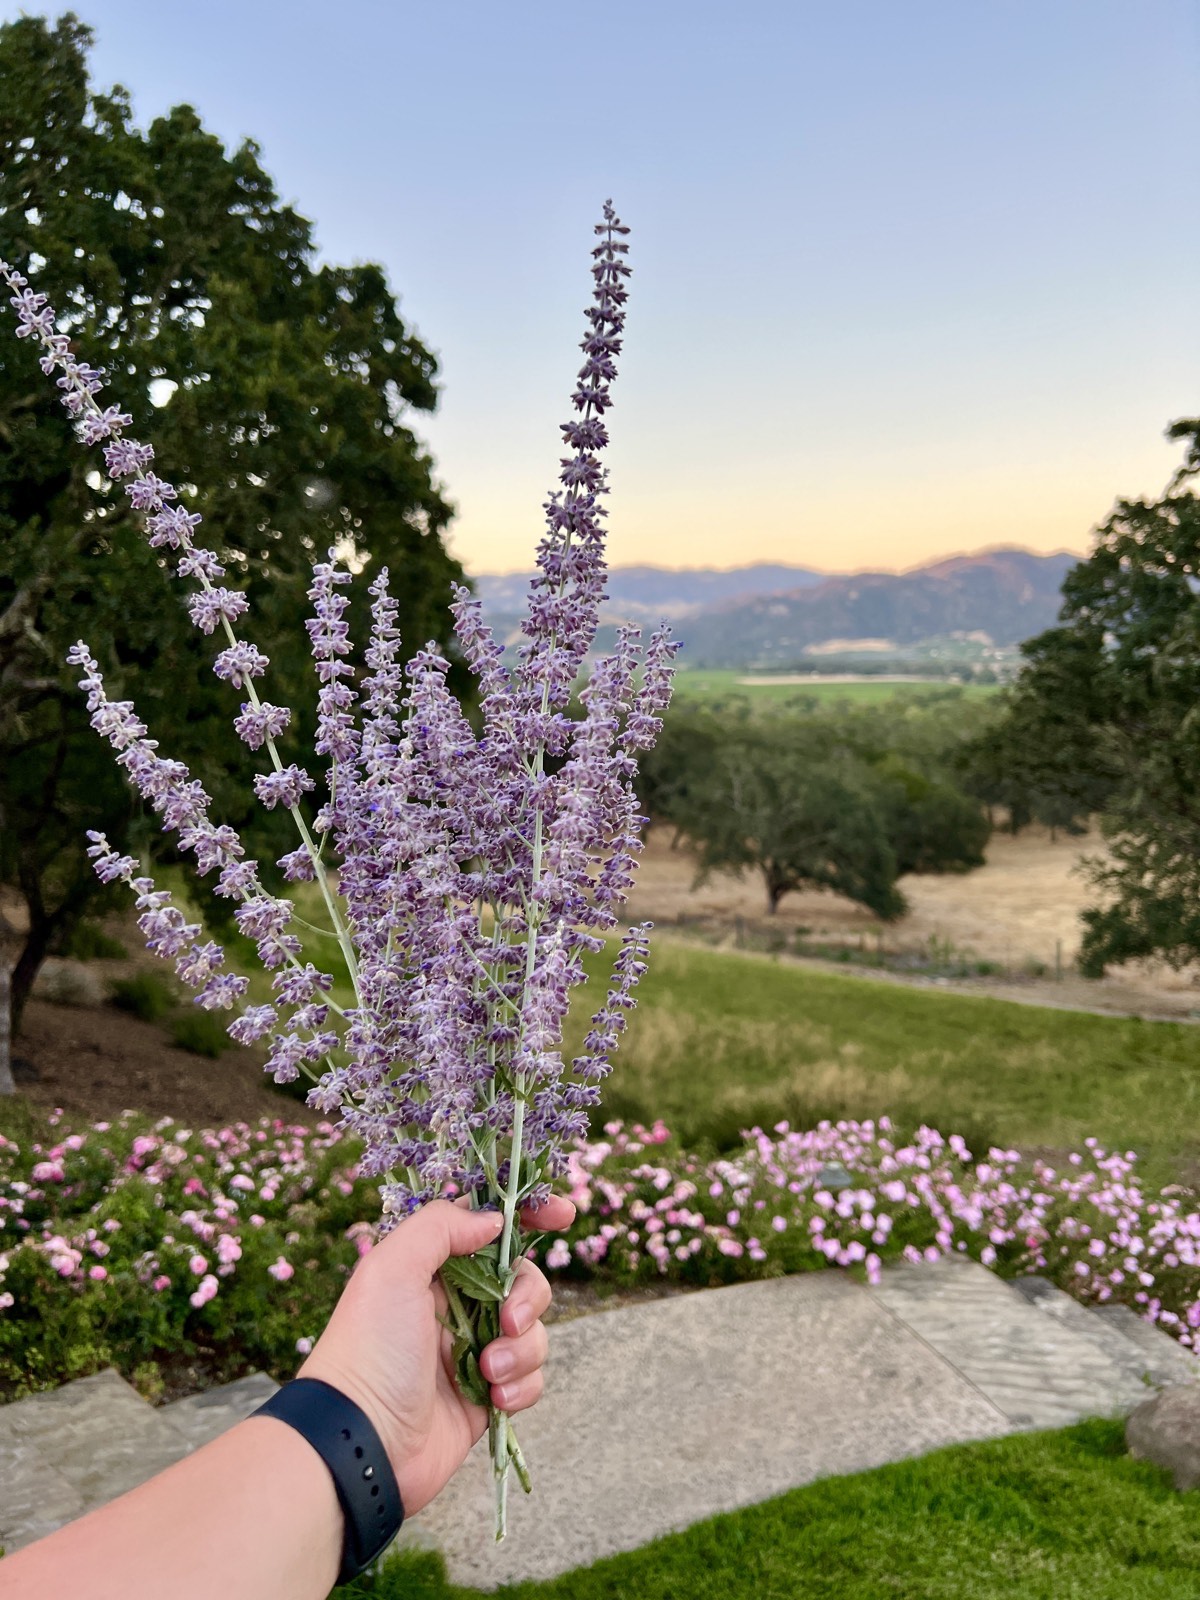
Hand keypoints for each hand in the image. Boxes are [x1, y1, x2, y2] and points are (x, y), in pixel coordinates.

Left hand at [297, 1196, 574, 1515]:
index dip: (528, 1215)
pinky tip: (493, 1399)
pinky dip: (521, 1386)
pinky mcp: (486, 1395)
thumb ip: (441, 1227)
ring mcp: (473, 1350)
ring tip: (487, 1371)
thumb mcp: (392, 1268)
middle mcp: (456, 1305)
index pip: (488, 1227)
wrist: (364, 1442)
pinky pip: (530, 1378)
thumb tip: (493, 1221)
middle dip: (528, 1297)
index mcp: (432, 1268)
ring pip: (532, 1330)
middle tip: (508, 1321)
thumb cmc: (370, 1348)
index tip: (563, 1215)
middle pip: (522, 1279)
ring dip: (521, 1349)